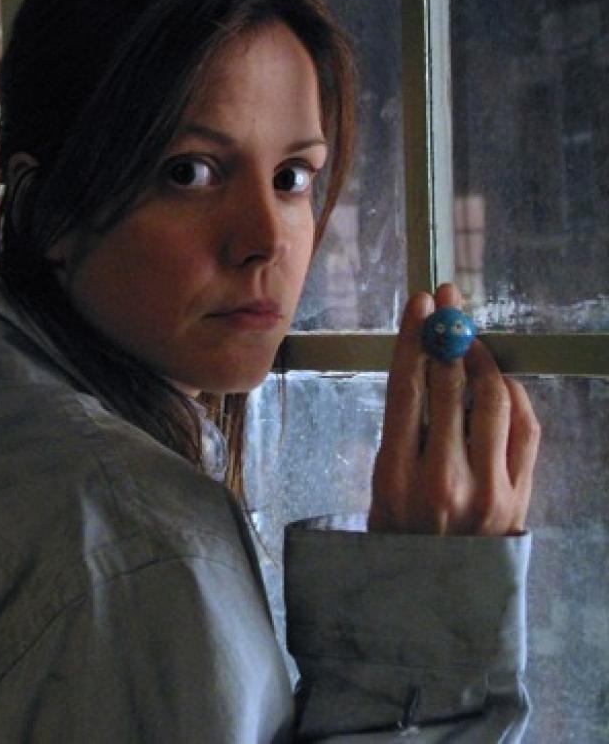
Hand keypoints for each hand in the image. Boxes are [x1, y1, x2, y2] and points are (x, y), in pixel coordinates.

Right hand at [368, 283, 539, 535]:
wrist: (438, 602)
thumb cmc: (397, 541)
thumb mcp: (378, 491)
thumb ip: (399, 436)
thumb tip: (421, 371)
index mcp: (395, 477)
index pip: (404, 389)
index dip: (413, 339)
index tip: (418, 304)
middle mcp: (442, 479)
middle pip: (448, 385)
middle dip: (449, 333)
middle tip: (448, 302)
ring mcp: (488, 489)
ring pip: (493, 399)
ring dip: (483, 358)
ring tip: (472, 339)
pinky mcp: (519, 497)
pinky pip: (525, 429)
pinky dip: (515, 394)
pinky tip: (501, 379)